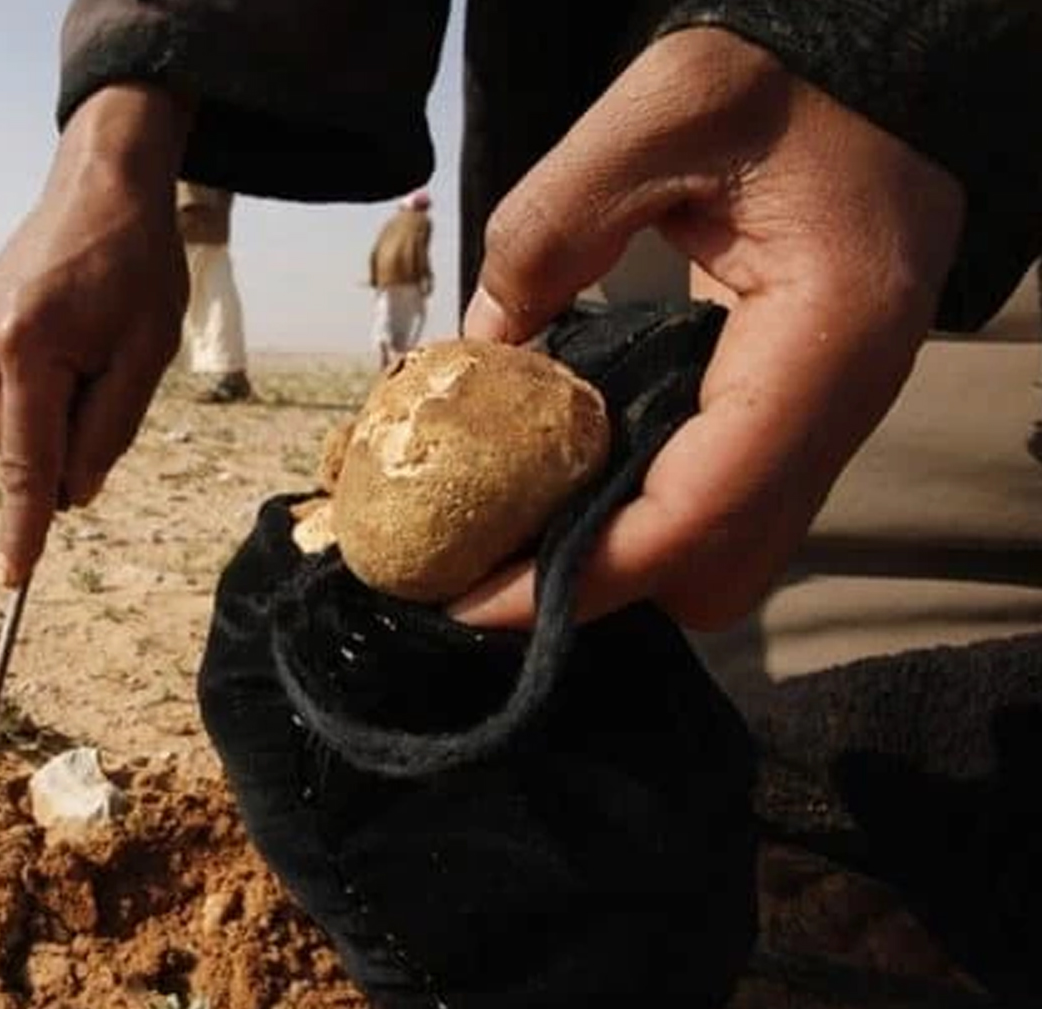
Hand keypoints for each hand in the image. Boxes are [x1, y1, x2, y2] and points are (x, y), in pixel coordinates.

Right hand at [0, 85, 193, 585]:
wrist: (102, 183)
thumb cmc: (137, 265)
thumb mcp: (144, 354)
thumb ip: (107, 431)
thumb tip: (71, 495)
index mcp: (30, 349)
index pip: (27, 463)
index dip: (23, 524)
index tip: (13, 577)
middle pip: (23, 444)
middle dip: (65, 442)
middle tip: (113, 377)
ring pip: (14, 421)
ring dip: (53, 413)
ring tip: (94, 345)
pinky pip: (6, 391)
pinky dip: (39, 390)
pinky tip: (70, 341)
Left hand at [452, 28, 963, 630]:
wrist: (872, 75)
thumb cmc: (784, 79)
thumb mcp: (661, 108)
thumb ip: (552, 224)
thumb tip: (476, 351)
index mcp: (825, 336)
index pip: (699, 512)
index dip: (580, 577)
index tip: (470, 599)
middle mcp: (843, 401)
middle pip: (720, 568)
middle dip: (597, 584)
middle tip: (474, 561)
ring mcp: (828, 415)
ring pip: (725, 552)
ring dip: (617, 558)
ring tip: (501, 531)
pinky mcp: (797, 411)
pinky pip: (720, 502)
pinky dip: (639, 514)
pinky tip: (560, 481)